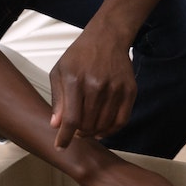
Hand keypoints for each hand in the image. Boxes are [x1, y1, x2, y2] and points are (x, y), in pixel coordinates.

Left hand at [48, 26, 137, 148]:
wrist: (107, 38)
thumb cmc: (79, 56)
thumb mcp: (59, 72)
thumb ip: (58, 100)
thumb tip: (56, 126)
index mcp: (75, 80)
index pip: (71, 119)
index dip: (65, 137)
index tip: (60, 146)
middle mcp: (97, 85)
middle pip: (88, 124)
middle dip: (79, 134)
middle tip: (75, 132)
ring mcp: (116, 89)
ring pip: (104, 125)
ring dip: (93, 133)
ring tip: (87, 130)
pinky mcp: (130, 91)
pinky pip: (121, 121)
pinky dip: (110, 130)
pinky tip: (102, 130)